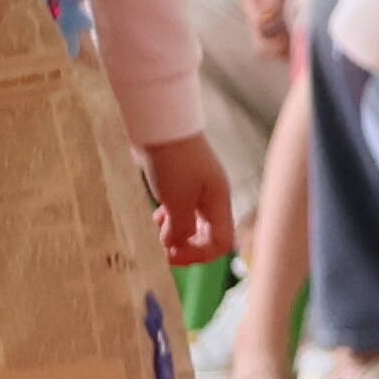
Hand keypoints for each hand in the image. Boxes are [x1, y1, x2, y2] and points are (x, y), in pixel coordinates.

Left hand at [141, 131, 236, 270]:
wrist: (160, 122)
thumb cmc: (172, 160)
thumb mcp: (177, 202)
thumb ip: (181, 229)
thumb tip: (175, 244)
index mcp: (219, 201)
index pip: (222, 243)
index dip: (200, 255)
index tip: (173, 255)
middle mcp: (212, 197)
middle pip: (208, 235)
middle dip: (186, 246)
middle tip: (163, 251)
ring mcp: (196, 188)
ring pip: (192, 223)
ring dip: (175, 232)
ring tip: (157, 229)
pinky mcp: (180, 181)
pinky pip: (180, 210)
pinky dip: (168, 218)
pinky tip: (156, 215)